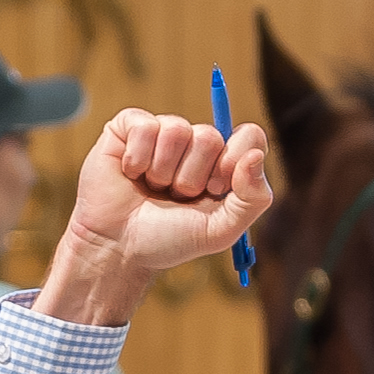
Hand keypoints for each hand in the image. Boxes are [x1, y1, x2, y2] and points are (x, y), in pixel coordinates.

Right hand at [32, 111, 274, 324]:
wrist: (118, 247)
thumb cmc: (168, 240)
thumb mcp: (219, 231)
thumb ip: (252, 199)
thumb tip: (256, 155)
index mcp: (223, 165)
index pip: (250, 136)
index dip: (235, 157)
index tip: (215, 187)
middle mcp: (196, 144)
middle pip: (210, 136)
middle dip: (189, 177)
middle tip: (174, 197)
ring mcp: (163, 132)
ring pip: (176, 130)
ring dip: (161, 171)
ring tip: (151, 188)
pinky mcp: (129, 127)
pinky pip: (145, 126)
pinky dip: (137, 158)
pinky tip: (130, 174)